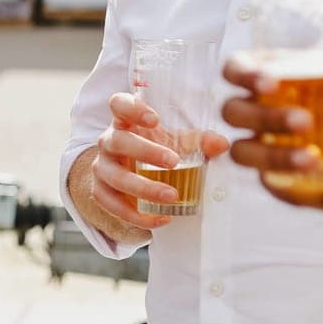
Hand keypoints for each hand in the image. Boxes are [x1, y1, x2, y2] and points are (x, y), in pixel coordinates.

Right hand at [78, 92, 228, 235]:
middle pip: (116, 141)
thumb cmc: (158, 149)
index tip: (155, 120)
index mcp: (125, 122)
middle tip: (174, 163)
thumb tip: (222, 144)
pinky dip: (135, 215)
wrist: (134, 173)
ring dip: (142, 187)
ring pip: (114, 176)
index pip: (118, 104)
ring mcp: (102, 167)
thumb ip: (200, 141)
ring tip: (172, 196)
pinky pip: (111, 204)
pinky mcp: (100, 191)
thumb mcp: (178, 142)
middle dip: (145, 152)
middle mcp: (108, 142)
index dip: (132, 108)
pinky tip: (160, 219)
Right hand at [223, 45, 322, 217]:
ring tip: (315, 159)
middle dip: (263, 116)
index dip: (243, 74)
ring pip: (243, 153)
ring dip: (273, 156)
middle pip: (233, 111)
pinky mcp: (286, 184)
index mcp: (278, 76)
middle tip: (306, 121)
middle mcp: (264, 112)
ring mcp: (271, 150)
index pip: (238, 68)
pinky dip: (318, 194)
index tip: (270, 83)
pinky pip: (283, 191)